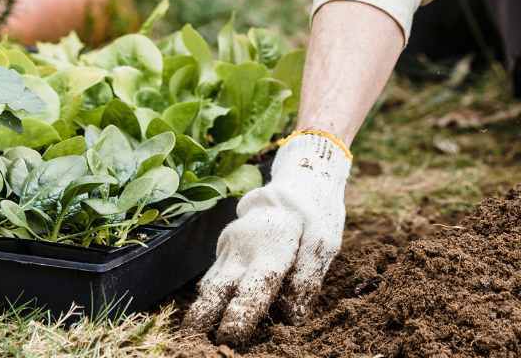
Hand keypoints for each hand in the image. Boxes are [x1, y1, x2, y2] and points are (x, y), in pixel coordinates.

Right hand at [185, 132, 349, 343]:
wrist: (297, 181)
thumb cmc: (315, 214)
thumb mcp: (325, 240)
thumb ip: (308, 276)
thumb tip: (293, 314)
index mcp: (270, 249)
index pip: (252, 290)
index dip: (239, 317)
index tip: (231, 338)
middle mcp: (243, 248)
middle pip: (217, 289)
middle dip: (204, 317)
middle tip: (195, 340)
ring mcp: (229, 246)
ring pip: (209, 283)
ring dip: (202, 309)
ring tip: (196, 333)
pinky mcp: (225, 246)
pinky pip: (213, 275)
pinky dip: (210, 296)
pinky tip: (210, 314)